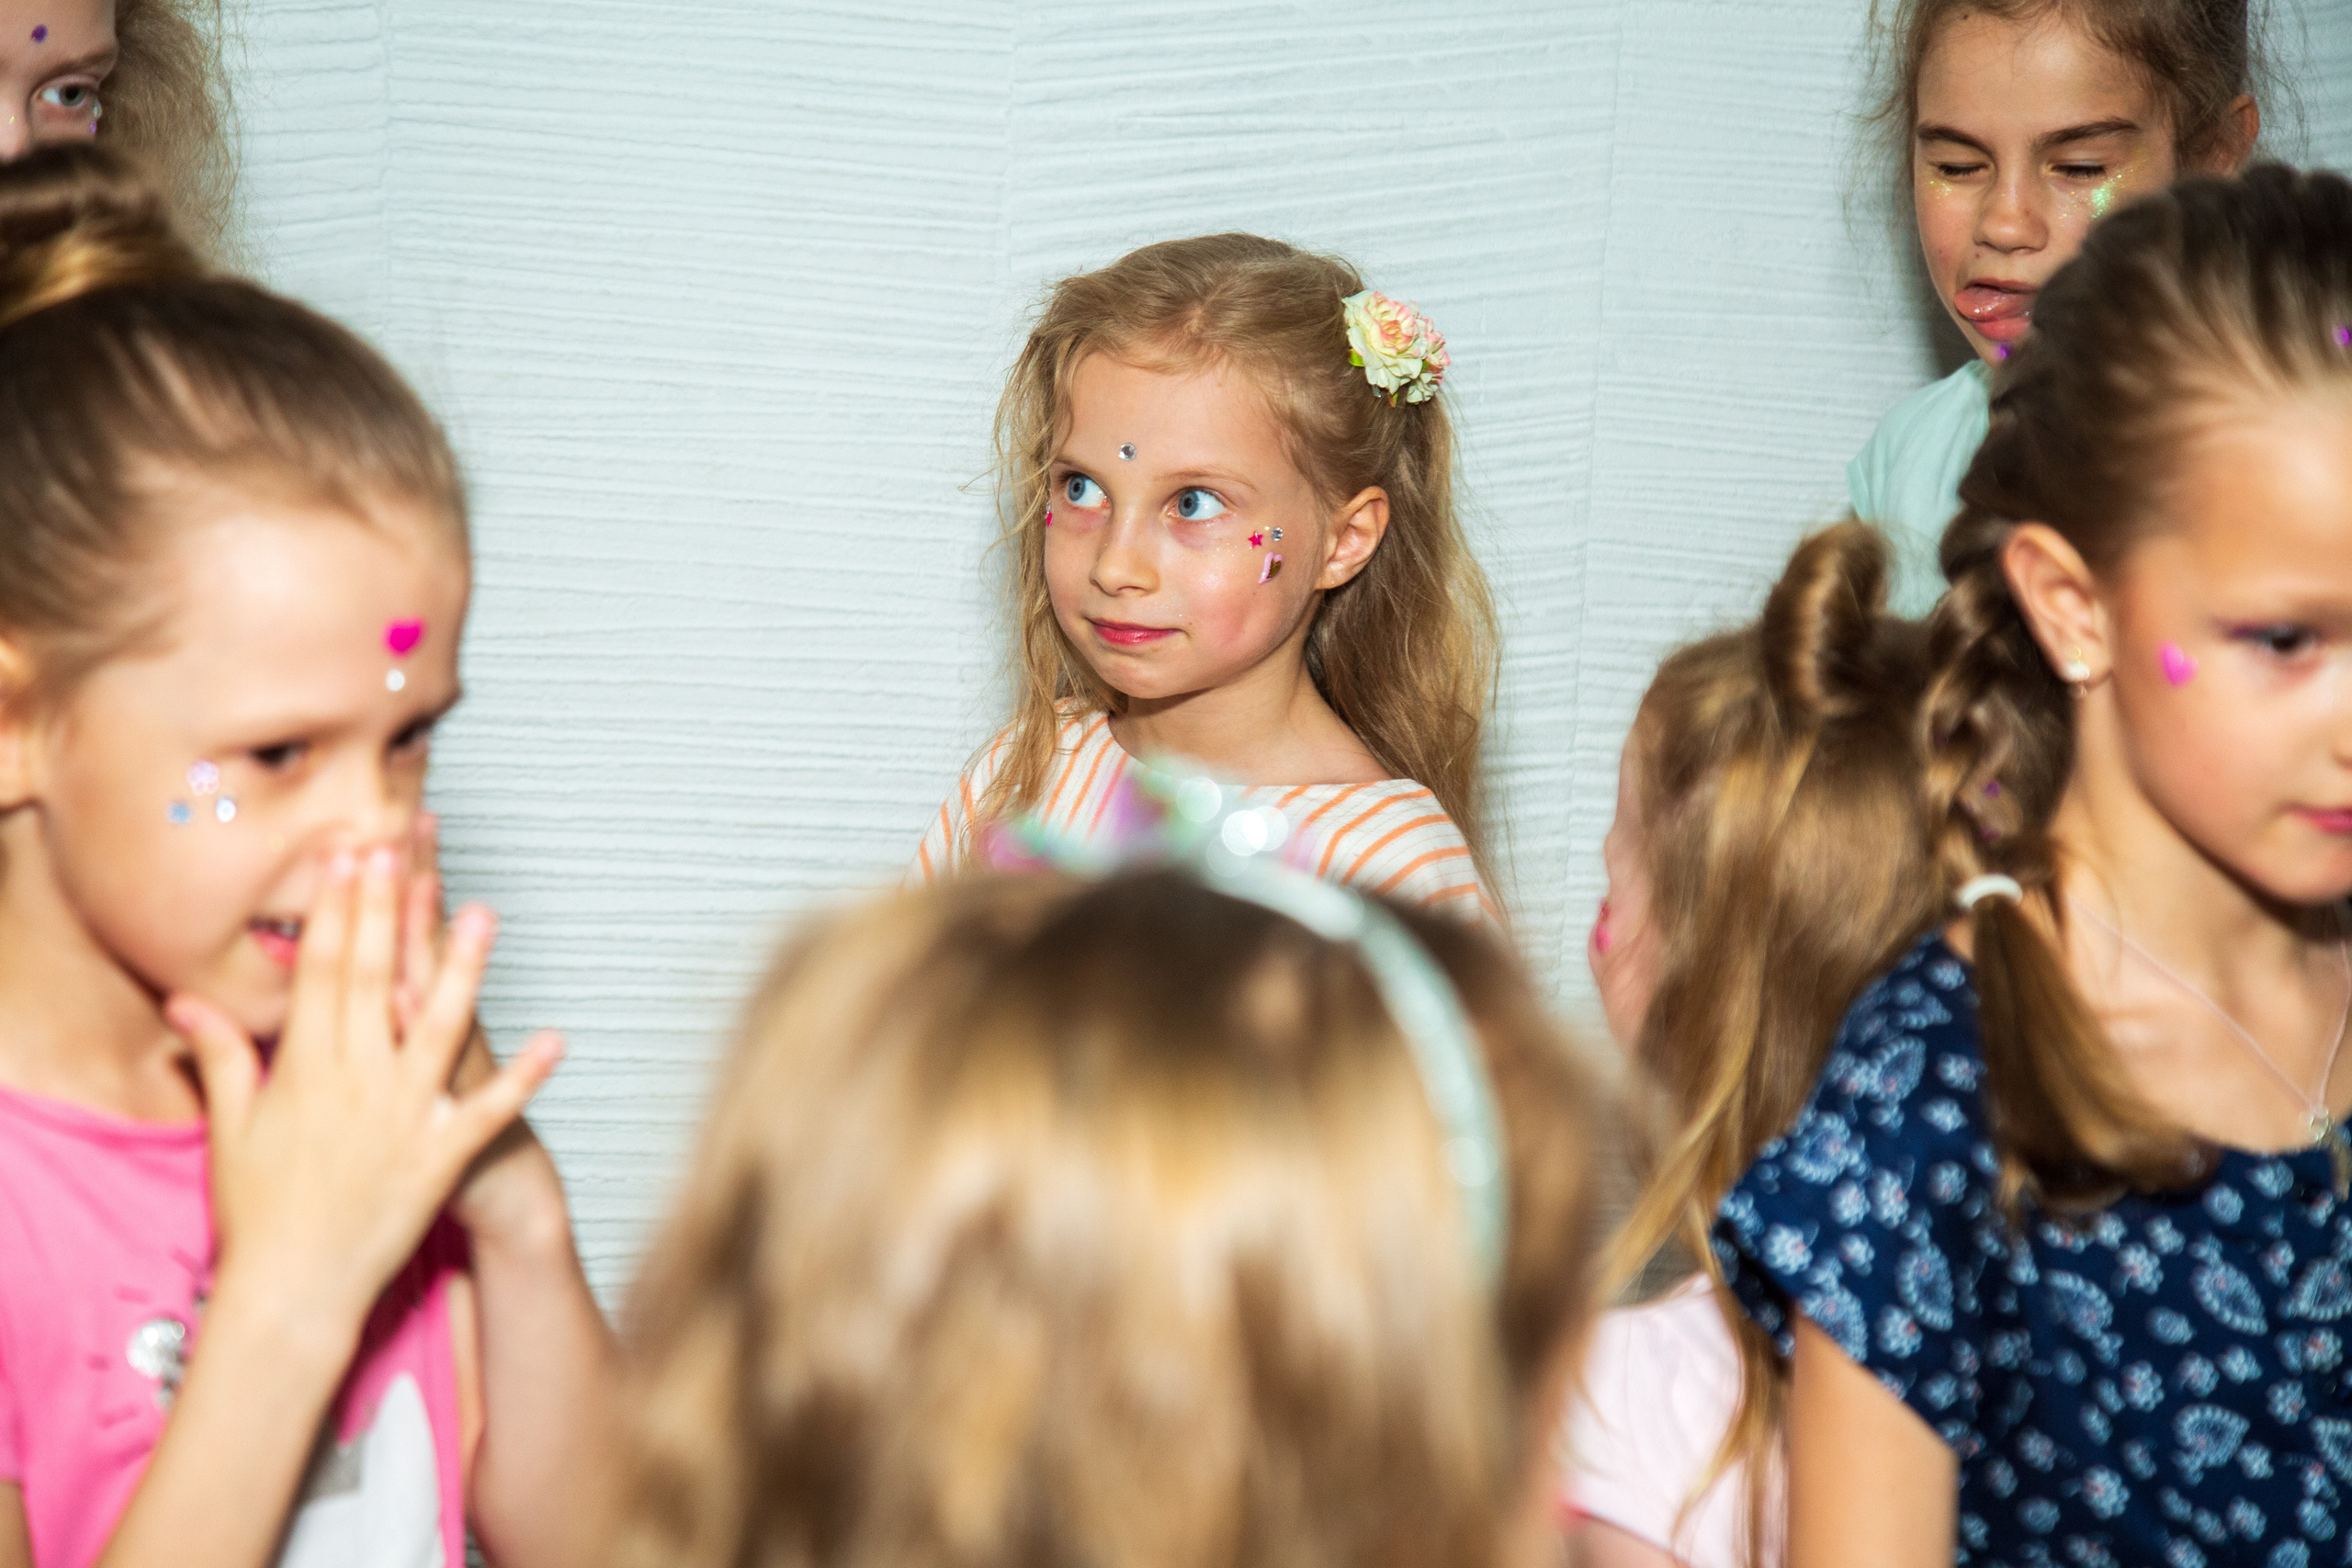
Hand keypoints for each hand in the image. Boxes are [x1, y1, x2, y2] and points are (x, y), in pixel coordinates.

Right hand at [166, 846, 561, 1335]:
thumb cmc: (259, 1213)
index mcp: (303, 1069)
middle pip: (373, 979)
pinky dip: (523, 1076)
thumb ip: (222, 1057)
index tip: (346, 855)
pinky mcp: (441, 1156)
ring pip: (439, 1028)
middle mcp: (355, 1082)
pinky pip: (489, 1109)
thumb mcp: (231, 1129)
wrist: (291, 1292)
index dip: (335, 908)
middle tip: (399, 847)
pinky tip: (554, 1039)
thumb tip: (189, 1001)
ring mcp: (402, 1117)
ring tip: (484, 914)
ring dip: (462, 969)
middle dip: (386, 910)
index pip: (320, 970)